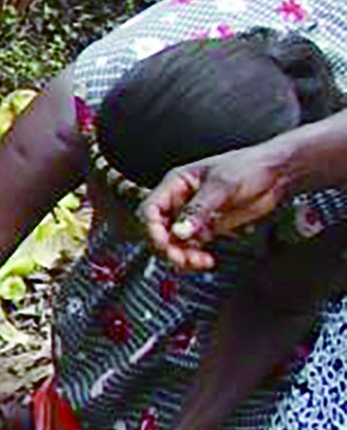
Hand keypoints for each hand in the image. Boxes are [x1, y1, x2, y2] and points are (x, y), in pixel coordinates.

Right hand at [141, 148, 291, 271]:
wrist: (277, 173)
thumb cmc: (250, 167)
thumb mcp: (222, 186)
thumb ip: (199, 209)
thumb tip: (179, 232)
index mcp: (177, 184)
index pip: (151, 209)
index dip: (152, 228)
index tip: (164, 243)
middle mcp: (180, 201)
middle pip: (158, 230)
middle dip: (166, 247)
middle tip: (181, 259)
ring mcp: (193, 216)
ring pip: (173, 242)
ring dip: (181, 256)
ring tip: (198, 263)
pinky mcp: (207, 228)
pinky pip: (191, 247)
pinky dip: (194, 257)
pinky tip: (206, 261)